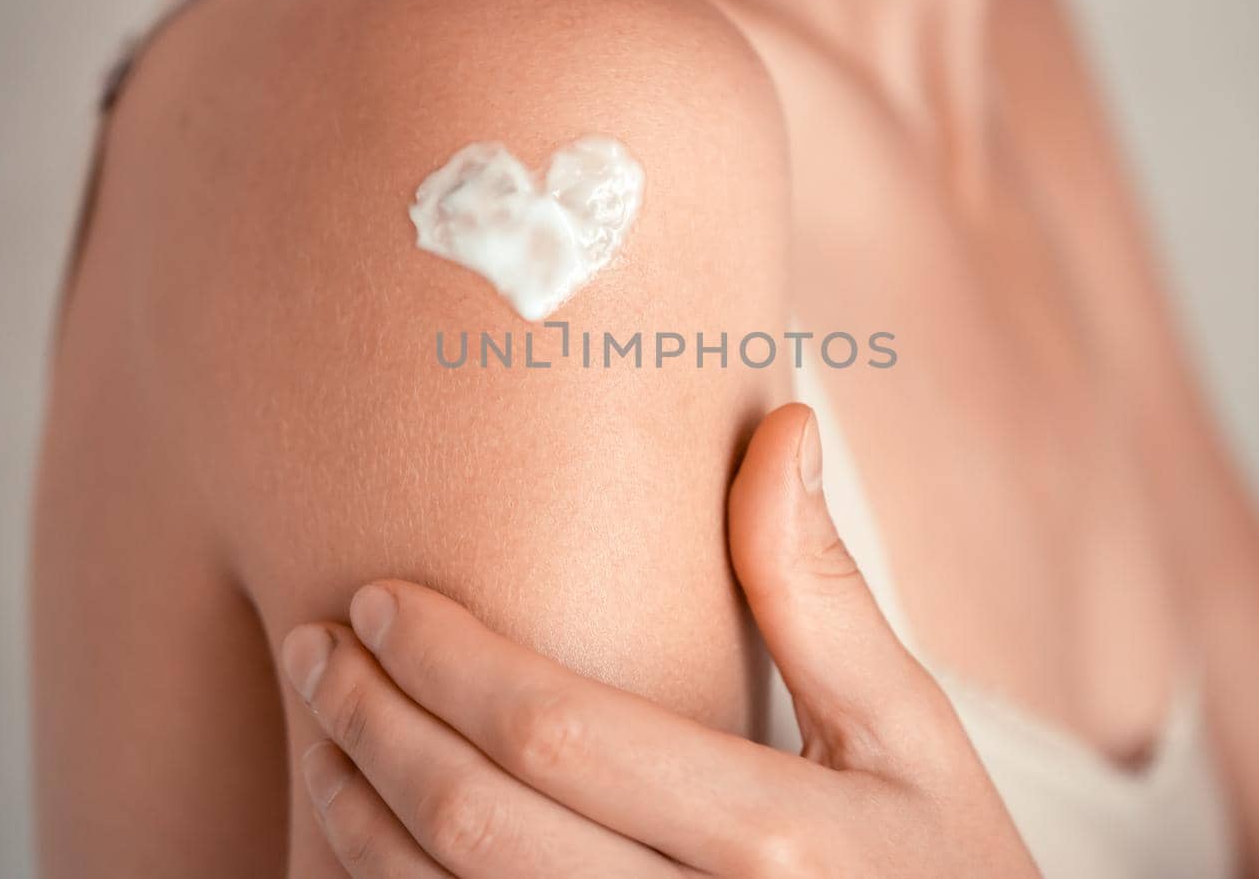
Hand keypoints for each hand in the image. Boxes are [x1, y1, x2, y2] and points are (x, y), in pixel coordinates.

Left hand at [280, 404, 1038, 876]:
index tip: (379, 598)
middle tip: (312, 649)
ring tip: (322, 738)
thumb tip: (781, 424)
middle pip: (473, 827)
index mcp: (774, 842)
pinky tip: (366, 851)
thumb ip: (825, 593)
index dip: (443, 658)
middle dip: (370, 727)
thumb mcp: (912, 738)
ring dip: (355, 827)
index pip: (556, 729)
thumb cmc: (946, 876)